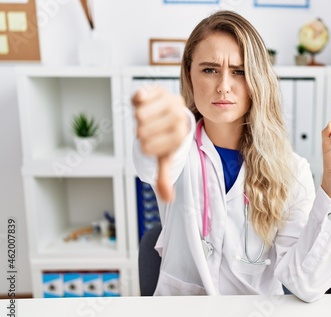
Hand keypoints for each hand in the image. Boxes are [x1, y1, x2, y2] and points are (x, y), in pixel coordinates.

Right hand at [132, 85, 188, 201]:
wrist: (172, 109)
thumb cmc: (166, 135)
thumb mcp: (166, 155)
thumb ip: (164, 176)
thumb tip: (168, 199)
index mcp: (180, 134)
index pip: (147, 147)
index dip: (144, 146)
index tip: (153, 142)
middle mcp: (177, 116)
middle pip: (141, 131)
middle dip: (141, 132)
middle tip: (151, 128)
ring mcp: (168, 100)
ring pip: (138, 116)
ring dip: (138, 118)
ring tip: (150, 117)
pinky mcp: (157, 89)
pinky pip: (137, 98)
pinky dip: (136, 102)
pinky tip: (145, 103)